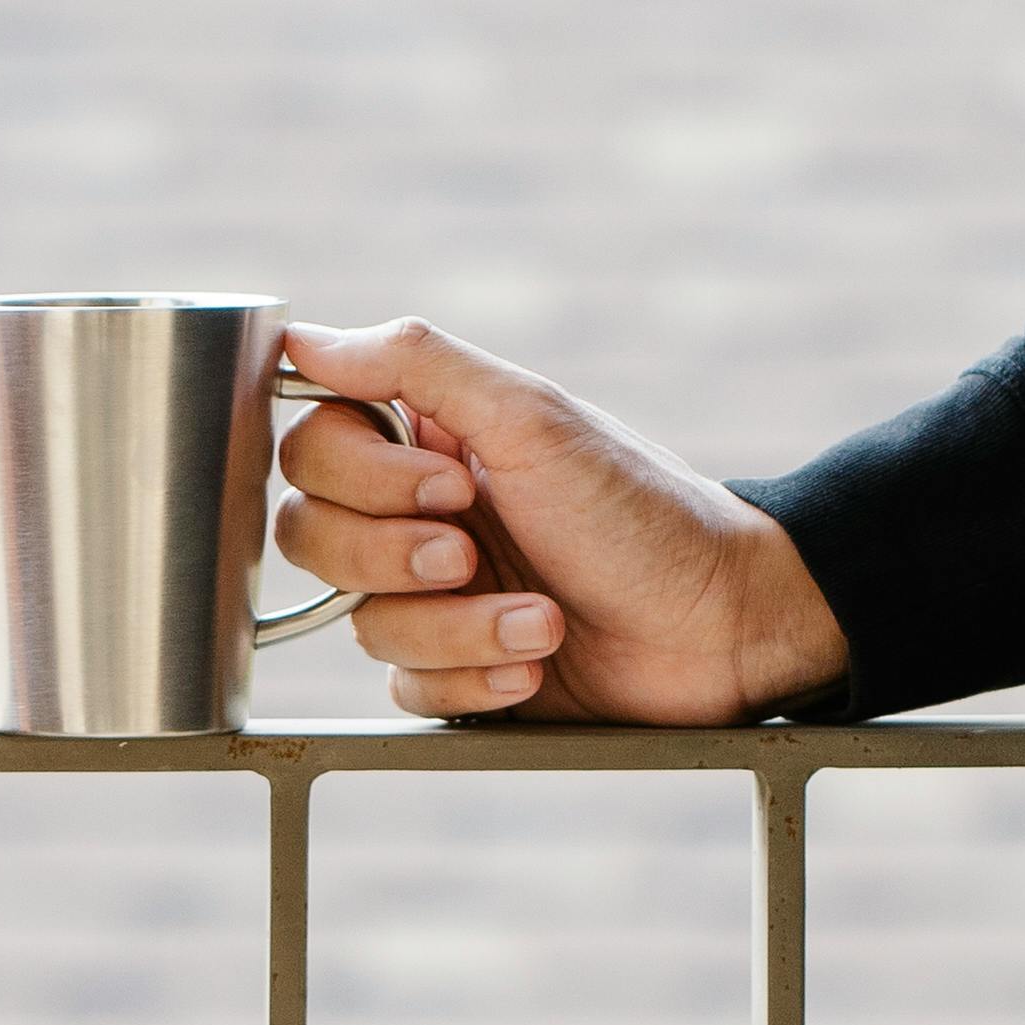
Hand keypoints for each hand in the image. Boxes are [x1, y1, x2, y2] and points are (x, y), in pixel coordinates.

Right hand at [267, 318, 853, 721]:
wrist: (723, 624)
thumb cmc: (640, 511)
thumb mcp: (531, 417)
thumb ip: (414, 363)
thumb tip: (301, 336)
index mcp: (430, 439)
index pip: (312, 448)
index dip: (363, 478)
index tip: (455, 484)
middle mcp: (419, 513)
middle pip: (311, 536)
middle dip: (394, 558)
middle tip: (473, 553)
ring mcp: (436, 597)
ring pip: (362, 624)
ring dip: (456, 628)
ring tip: (542, 621)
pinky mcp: (460, 670)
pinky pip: (406, 688)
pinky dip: (472, 679)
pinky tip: (536, 663)